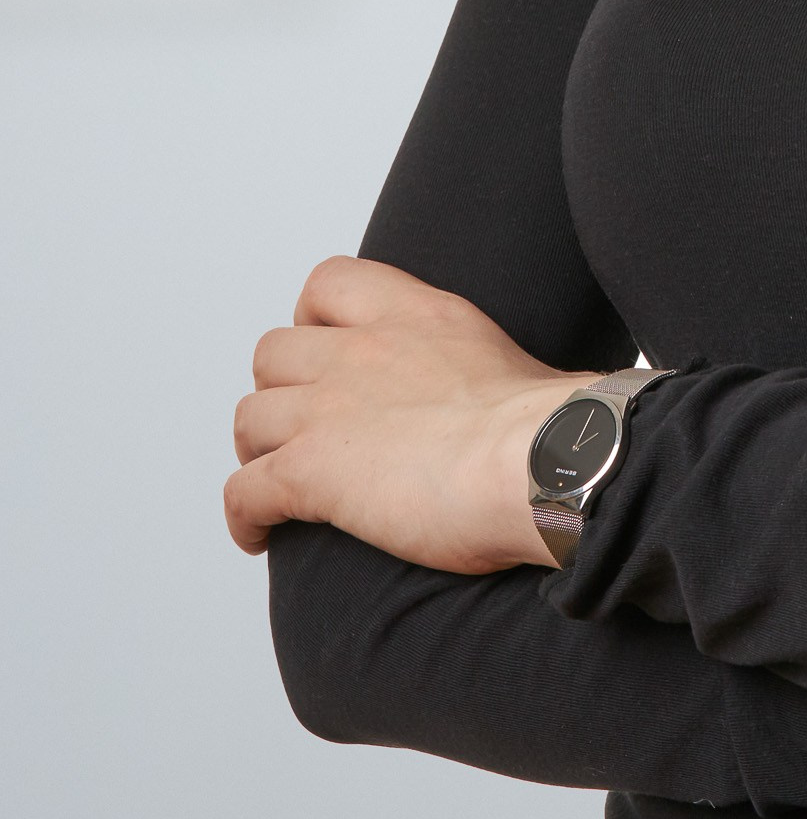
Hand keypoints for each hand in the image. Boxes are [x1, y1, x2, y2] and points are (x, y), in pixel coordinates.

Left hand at [226, 256, 585, 571]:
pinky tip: (257, 536)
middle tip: (302, 426)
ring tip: (275, 480)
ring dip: (257, 450)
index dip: (314, 318)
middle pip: (273, 353)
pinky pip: (244, 491)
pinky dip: (243, 515)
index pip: (332, 282)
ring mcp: (327, 409)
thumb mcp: (518, 367)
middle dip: (279, 390)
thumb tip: (530, 409)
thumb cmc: (551, 428)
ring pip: (249, 419)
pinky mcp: (309, 471)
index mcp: (416, 315)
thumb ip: (491, 375)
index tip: (329, 350)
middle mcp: (361, 351)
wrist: (542, 462)